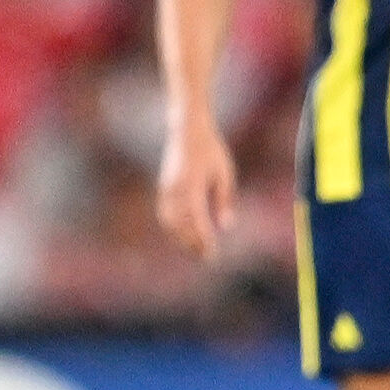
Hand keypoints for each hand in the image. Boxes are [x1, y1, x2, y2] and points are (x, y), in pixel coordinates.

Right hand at [155, 113, 236, 260]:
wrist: (187, 131)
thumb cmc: (211, 151)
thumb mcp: (224, 174)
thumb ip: (225, 200)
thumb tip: (226, 227)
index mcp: (192, 186)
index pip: (197, 221)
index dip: (203, 240)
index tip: (212, 254)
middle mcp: (175, 190)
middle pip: (181, 226)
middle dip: (192, 244)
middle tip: (206, 258)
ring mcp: (166, 189)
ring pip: (170, 222)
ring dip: (181, 238)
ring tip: (196, 250)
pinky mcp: (163, 188)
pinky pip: (165, 214)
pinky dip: (173, 228)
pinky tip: (184, 235)